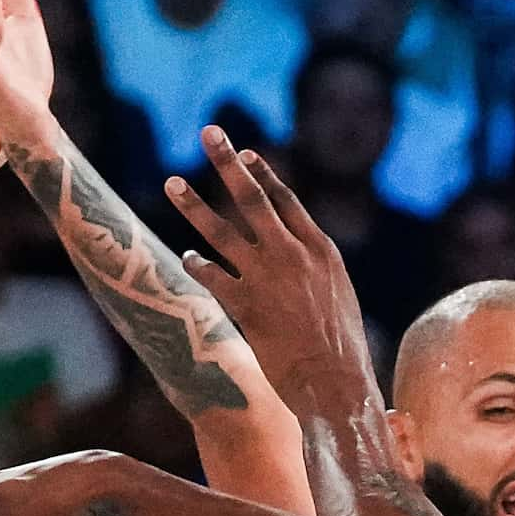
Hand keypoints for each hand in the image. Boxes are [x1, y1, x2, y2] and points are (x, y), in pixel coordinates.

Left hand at [163, 140, 369, 403]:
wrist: (337, 382)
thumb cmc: (342, 346)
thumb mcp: (337, 295)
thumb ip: (314, 268)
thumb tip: (298, 256)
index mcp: (320, 249)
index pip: (286, 200)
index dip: (263, 175)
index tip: (246, 154)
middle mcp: (292, 255)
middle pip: (253, 198)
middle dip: (227, 163)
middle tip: (208, 133)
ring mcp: (267, 278)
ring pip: (222, 231)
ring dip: (194, 204)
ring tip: (172, 182)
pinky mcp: (246, 305)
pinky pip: (211, 275)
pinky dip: (197, 263)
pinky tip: (187, 256)